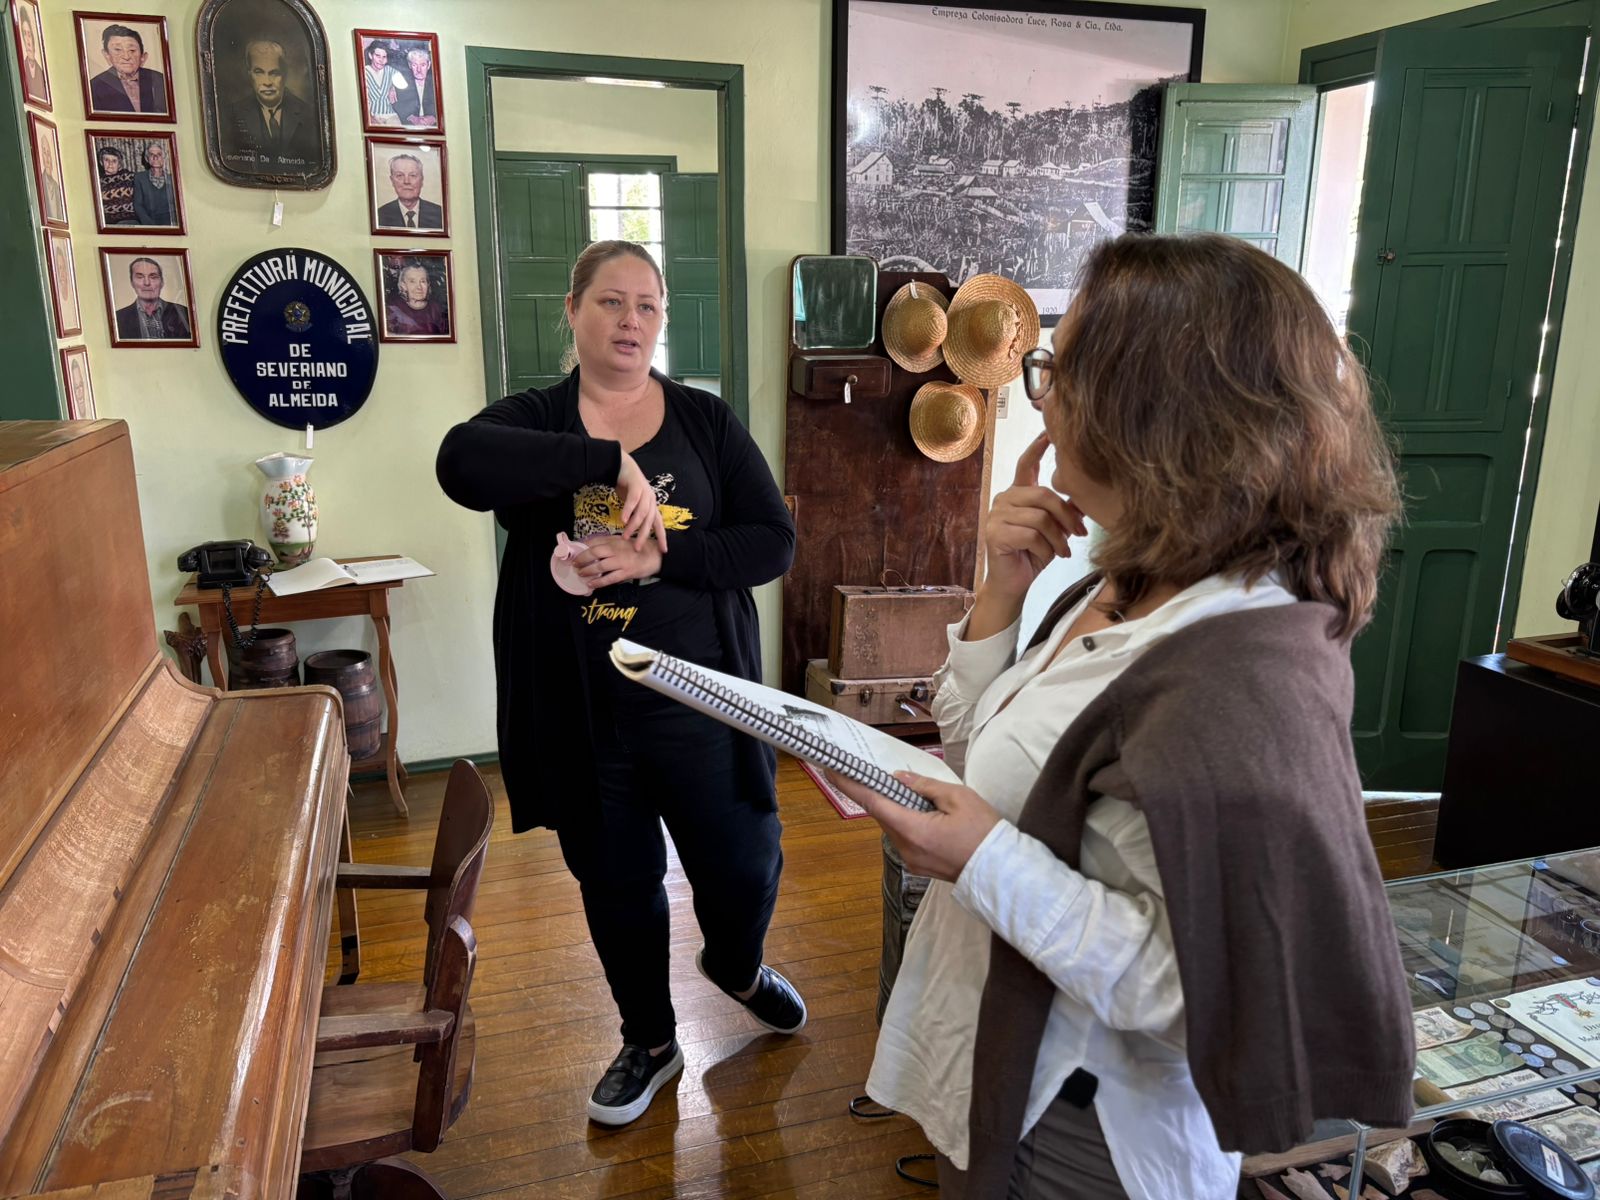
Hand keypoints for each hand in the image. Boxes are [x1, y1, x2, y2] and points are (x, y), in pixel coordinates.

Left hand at [574, 536, 662, 588]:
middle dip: (582, 559)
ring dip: (587, 570)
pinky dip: (598, 582)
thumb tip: (591, 546)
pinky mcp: (626, 572)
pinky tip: (591, 584)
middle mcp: (616, 549)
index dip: (582, 546)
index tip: (574, 551)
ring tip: (580, 574)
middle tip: (574, 564)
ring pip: (600, 566)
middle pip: (594, 553)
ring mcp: (621, 561)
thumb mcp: (623, 541)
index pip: (595, 541)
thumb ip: (609, 543)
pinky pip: (609, 578)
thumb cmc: (638, 548)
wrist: (656, 556)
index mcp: (615, 540)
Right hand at [616, 451, 669, 551]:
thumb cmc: (627, 487)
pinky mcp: (636, 486)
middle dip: (643, 536)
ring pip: (641, 513)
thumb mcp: (633, 504)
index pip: (658, 524)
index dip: (662, 537)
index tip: (664, 551)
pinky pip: (633, 500)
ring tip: (625, 536)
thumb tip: (631, 531)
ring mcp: (645, 492)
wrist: (623, 466)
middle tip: (637, 548)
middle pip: (650, 521)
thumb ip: (634, 515)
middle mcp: (651, 500)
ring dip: (633, 526)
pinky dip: (628, 510)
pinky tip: (623, 520)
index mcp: (652, 506)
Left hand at [825, 771, 1001, 882]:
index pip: (872, 803)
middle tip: (878, 774)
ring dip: (898, 809)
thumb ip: (924, 786)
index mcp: (914, 830)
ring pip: (894, 827)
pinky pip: (905, 838)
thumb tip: (898, 779)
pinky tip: (925, 815)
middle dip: (881, 794)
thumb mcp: (958, 798)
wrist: (1002, 871)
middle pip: (883, 815)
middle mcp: (906, 848)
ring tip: (918, 796)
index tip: (832, 771)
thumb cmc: (985, 832)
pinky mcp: (919, 865)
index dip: (850, 785)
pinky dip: (908, 823)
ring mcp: (911, 860)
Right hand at [984, 433, 1086, 599]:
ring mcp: (997, 515)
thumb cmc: (1033, 553)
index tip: (1049, 432)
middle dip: (1066, 515)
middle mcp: (1004, 499)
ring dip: (1058, 537)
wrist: (1013, 582)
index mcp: (1018, 493)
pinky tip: (1050, 556)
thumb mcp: (1054, 528)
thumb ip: (1064, 510)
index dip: (1038, 447)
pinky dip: (1047, 548)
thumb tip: (1085, 496)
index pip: (1026, 464)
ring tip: (1063, 550)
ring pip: (1040, 517)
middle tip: (1080, 532)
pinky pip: (1031, 534)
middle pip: (1044, 495)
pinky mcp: (995, 533)